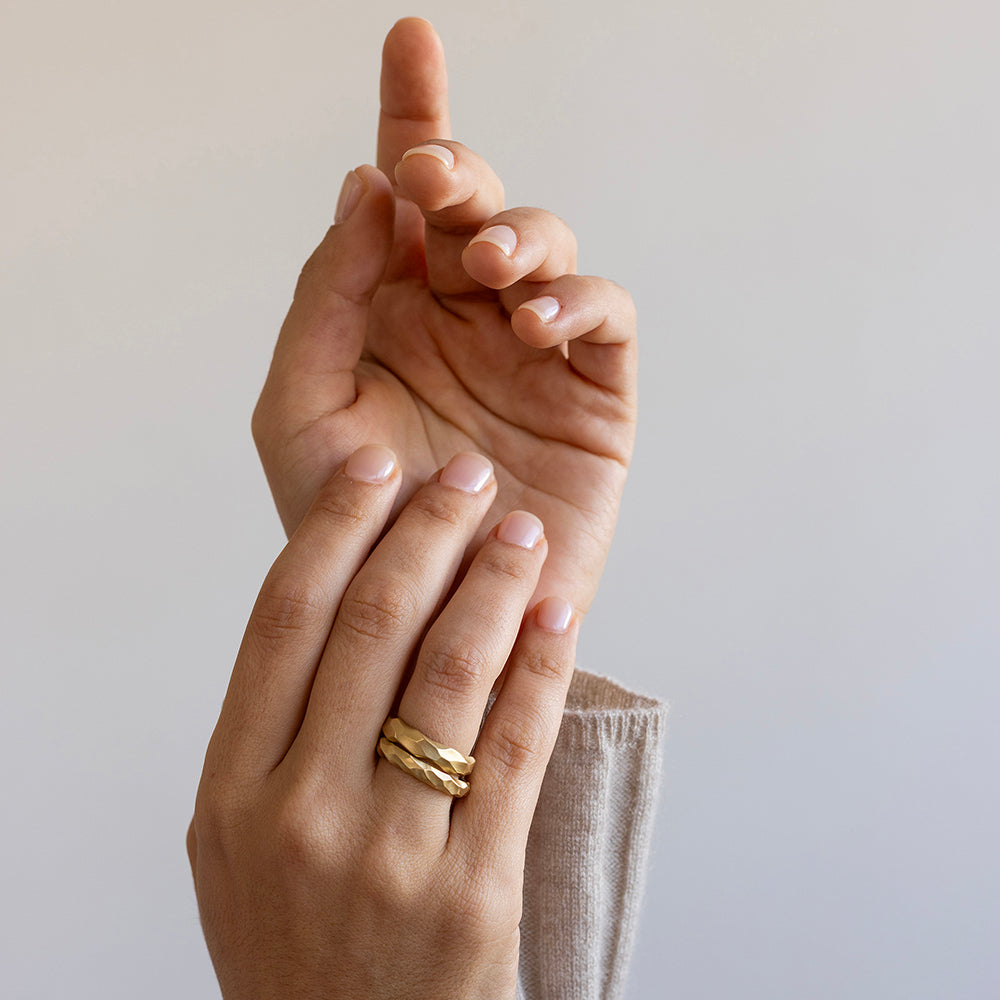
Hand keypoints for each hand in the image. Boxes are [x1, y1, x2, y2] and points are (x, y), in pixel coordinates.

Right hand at [188, 445, 578, 998]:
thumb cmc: (297, 939)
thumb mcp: (241, 842)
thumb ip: (274, 731)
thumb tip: (339, 595)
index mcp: (233, 789)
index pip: (286, 618)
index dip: (336, 527)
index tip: (377, 468)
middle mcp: (300, 812)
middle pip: (372, 626)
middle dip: (428, 531)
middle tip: (467, 477)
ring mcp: (387, 854)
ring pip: (450, 673)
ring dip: (493, 583)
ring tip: (520, 530)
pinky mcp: (474, 892)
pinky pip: (515, 747)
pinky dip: (539, 665)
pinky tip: (555, 612)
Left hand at [252, 18, 636, 612]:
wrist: (427, 624)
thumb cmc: (354, 528)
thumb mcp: (301, 412)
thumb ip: (325, 299)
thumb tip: (367, 189)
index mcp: (389, 314)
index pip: (401, 201)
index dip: (410, 115)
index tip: (410, 38)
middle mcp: (463, 321)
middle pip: (476, 203)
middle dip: (460, 173)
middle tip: (433, 181)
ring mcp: (532, 353)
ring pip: (546, 246)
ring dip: (518, 234)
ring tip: (485, 267)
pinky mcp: (593, 393)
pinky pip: (606, 316)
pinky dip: (578, 299)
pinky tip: (533, 320)